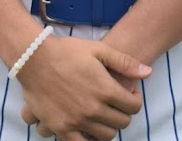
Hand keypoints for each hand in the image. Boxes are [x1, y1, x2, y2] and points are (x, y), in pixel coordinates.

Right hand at [16, 34, 148, 140]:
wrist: (34, 58)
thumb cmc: (67, 51)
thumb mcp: (98, 49)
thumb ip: (124, 62)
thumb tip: (147, 72)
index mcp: (105, 89)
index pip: (133, 107)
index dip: (135, 99)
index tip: (128, 93)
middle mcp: (94, 109)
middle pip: (122, 122)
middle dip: (123, 113)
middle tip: (115, 103)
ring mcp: (78, 121)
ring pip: (106, 135)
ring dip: (109, 126)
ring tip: (103, 113)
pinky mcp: (62, 128)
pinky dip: (90, 140)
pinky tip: (89, 128)